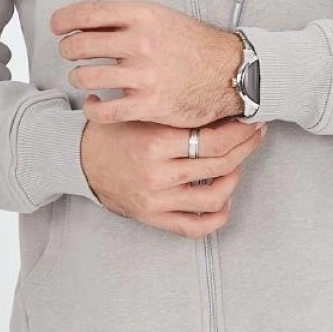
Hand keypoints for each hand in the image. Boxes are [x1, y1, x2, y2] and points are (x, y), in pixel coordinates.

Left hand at [50, 0, 245, 126]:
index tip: (58, 26)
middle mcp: (141, 43)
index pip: (87, 14)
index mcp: (143, 16)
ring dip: (78, 78)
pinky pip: (104, 111)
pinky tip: (96, 104)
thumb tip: (88, 21)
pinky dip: (92, 109)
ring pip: (85, 77)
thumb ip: (127, 19)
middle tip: (71, 54)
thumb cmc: (194, 45)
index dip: (63, 20)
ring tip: (84, 78)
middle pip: (79, 45)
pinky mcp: (149, 105)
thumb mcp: (162, 18)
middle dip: (67, 50)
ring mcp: (144, 76)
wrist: (231, 72)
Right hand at [80, 116, 266, 236]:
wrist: (78, 159)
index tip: (251, 121)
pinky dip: (216, 217)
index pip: (213, 138)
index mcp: (155, 141)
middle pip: (219, 164)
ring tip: (236, 164)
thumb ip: (175, 112)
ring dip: (234, 179)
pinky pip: (194, 227)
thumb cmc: (113, 132)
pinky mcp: (153, 217)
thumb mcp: (140, 112)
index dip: (240, 130)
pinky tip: (223, 202)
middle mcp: (158, 173)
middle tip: (254, 135)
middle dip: (245, 147)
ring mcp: (156, 199)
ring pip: (214, 197)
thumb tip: (222, 104)